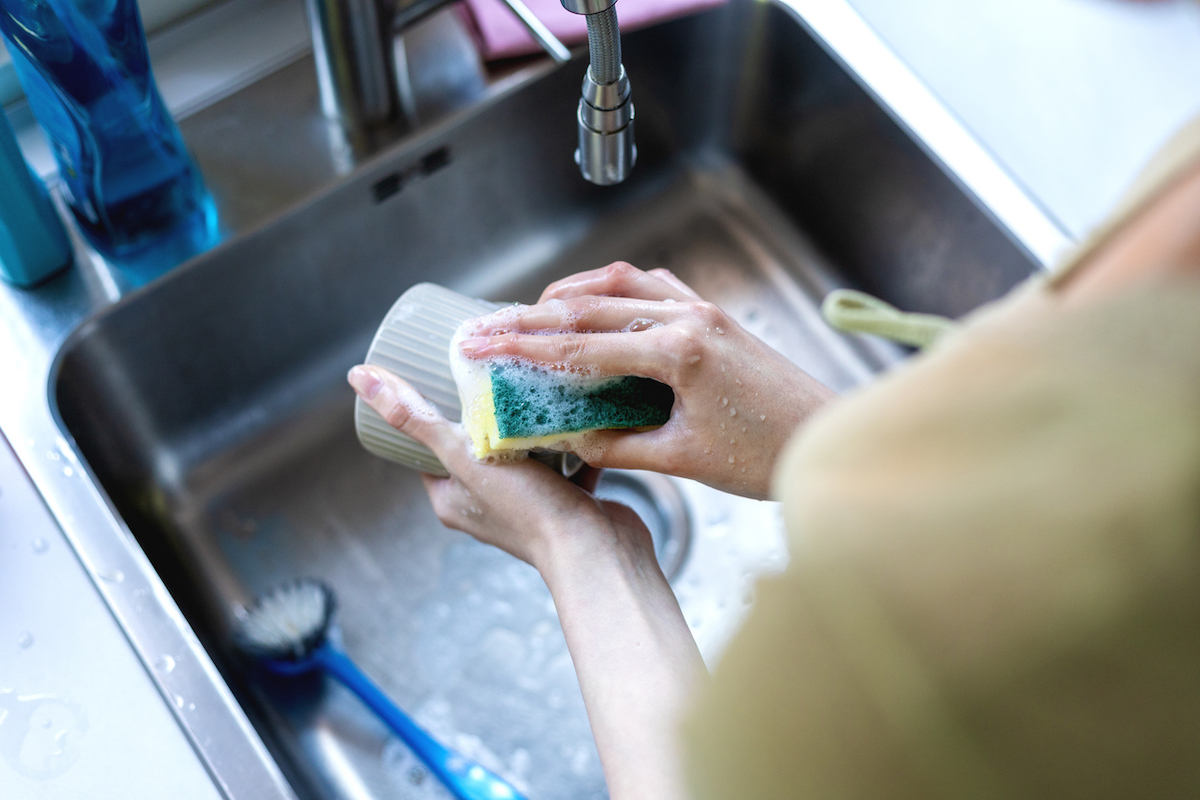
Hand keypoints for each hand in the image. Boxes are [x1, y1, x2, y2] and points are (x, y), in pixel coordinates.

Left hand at [348, 363, 703, 799]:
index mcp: (453, 499)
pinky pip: (562, 455)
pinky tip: (572, 405)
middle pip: (477, 443)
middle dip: (484, 408)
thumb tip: (360, 378)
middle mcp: (487, 504)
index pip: (429, 448)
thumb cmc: (529, 512)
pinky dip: (567, 434)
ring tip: (530, 381)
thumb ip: (418, 419)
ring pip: (523, 448)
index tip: (439, 374)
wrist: (600, 551)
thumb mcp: (464, 456)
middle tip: (488, 369)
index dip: (431, 411)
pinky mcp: (568, 498)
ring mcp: (530, 502)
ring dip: (528, 420)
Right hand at [457, 262, 835, 498]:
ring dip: (572, 293)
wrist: (826, 442)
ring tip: (532, 310)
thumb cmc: (767, 455)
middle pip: (592, 307)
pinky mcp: (714, 314)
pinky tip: (596, 305)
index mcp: (681, 352)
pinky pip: (654, 286)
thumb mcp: (683, 459)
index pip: (583, 345)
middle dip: (531, 317)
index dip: (524, 347)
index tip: (481, 345)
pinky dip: (615, 291)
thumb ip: (618, 445)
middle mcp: (690, 317)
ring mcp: (704, 309)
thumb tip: (569, 440)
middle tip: (488, 325)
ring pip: (622, 283)